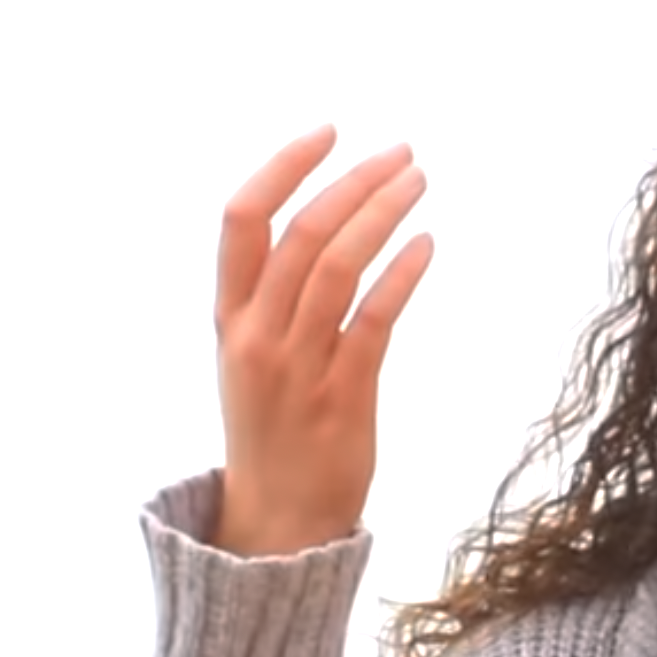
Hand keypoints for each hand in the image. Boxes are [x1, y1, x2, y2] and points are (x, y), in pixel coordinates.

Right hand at [211, 124, 435, 555]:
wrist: (277, 524)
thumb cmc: (273, 430)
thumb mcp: (252, 355)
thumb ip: (274, 296)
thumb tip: (322, 223)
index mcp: (229, 318)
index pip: (242, 220)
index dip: (283, 166)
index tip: (327, 132)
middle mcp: (257, 336)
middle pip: (301, 234)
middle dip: (355, 181)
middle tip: (402, 153)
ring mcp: (298, 366)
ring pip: (339, 267)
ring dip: (383, 213)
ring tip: (418, 182)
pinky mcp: (342, 396)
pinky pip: (374, 319)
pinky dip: (402, 273)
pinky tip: (427, 243)